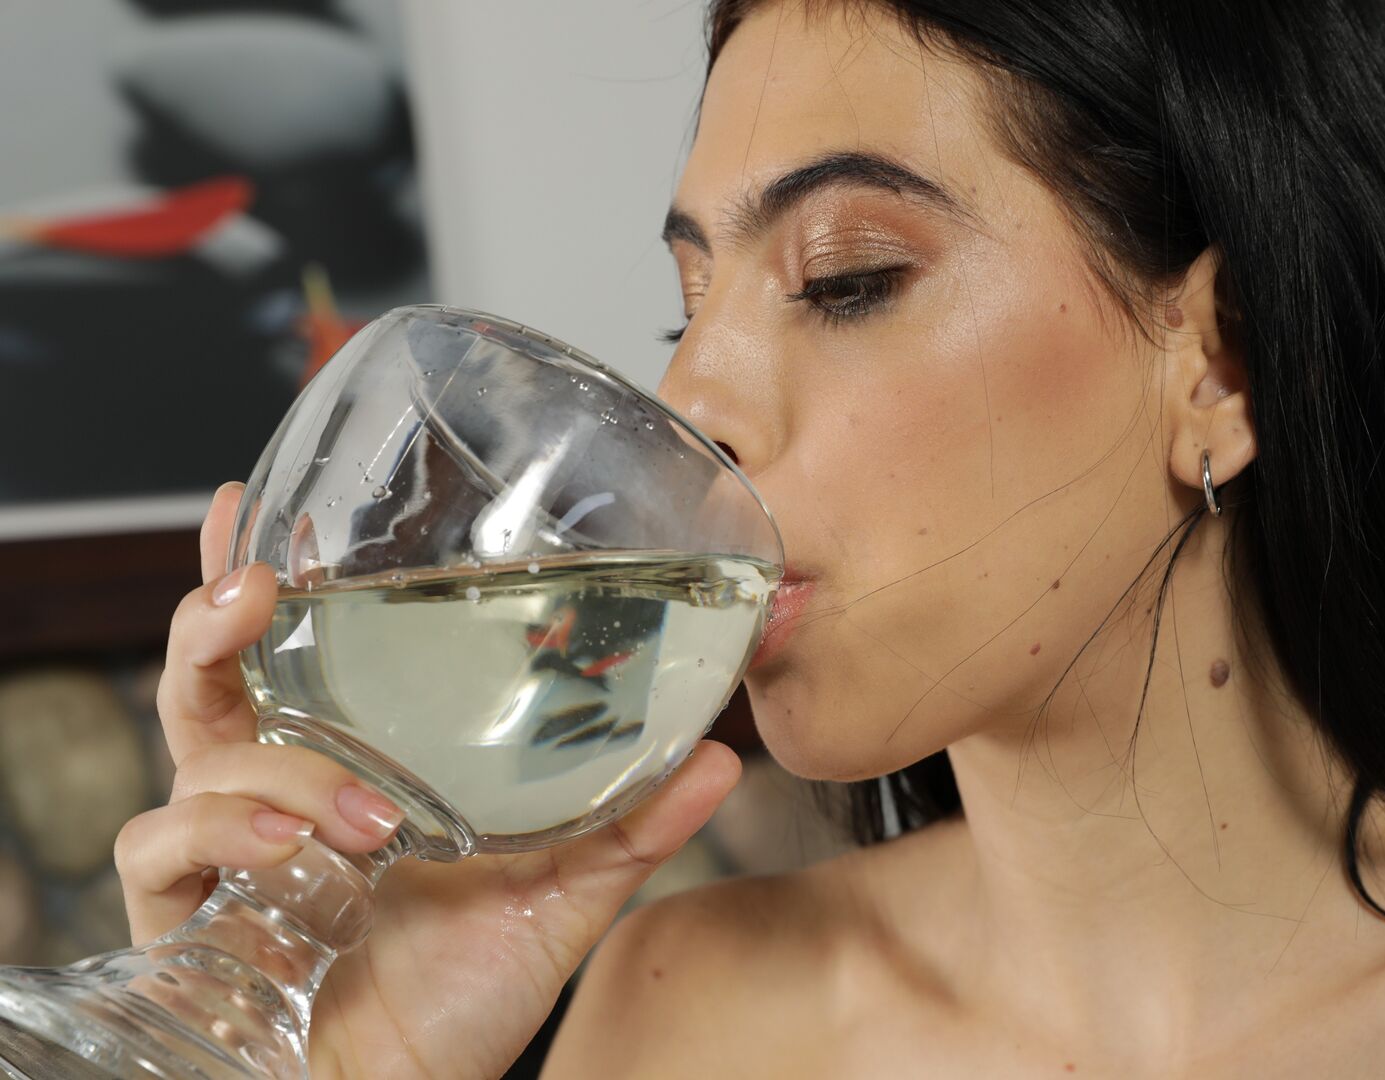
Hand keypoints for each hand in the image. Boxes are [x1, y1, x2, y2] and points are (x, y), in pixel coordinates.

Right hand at [115, 481, 742, 1078]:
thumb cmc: (464, 997)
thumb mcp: (557, 900)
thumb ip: (627, 828)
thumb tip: (718, 757)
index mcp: (347, 767)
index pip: (292, 656)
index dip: (258, 585)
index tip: (255, 507)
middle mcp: (274, 793)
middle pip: (212, 676)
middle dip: (216, 616)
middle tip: (257, 585)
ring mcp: (227, 851)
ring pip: (197, 746)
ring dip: (280, 761)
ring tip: (363, 817)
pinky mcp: (190, 917)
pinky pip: (163, 845)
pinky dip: (222, 831)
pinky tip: (292, 851)